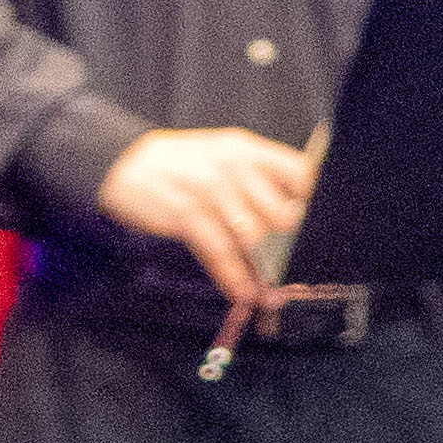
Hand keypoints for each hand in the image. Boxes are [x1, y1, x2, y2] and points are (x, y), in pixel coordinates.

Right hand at [97, 124, 311, 306]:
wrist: (122, 163)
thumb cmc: (178, 164)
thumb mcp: (222, 155)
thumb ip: (258, 177)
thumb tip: (293, 210)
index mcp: (248, 150)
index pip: (301, 175)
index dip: (315, 206)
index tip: (321, 230)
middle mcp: (233, 168)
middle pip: (280, 213)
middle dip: (291, 247)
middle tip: (298, 270)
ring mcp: (209, 191)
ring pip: (252, 238)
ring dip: (265, 271)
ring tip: (274, 292)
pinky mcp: (185, 215)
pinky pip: (218, 251)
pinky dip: (233, 276)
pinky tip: (242, 291)